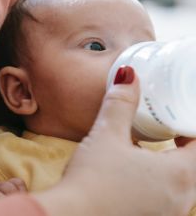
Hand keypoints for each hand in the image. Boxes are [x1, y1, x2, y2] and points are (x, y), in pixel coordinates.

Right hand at [34, 67, 195, 215]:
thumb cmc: (92, 179)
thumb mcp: (107, 135)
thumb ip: (120, 104)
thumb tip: (127, 76)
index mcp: (179, 175)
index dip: (192, 128)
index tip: (181, 117)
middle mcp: (180, 199)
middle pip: (195, 167)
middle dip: (187, 148)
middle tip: (173, 132)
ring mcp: (166, 214)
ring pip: (182, 186)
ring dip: (174, 167)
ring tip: (154, 151)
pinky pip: (166, 199)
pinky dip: (160, 184)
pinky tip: (136, 176)